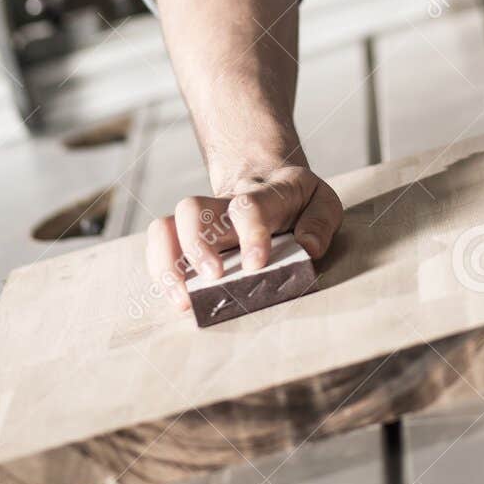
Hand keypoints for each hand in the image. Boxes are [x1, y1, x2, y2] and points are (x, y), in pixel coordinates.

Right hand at [146, 163, 342, 312]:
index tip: (255, 265)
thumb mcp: (323, 202)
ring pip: (165, 228)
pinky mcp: (187, 240)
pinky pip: (160, 248)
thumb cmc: (298, 202)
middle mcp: (224, 206)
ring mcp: (202, 223)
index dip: (251, 234)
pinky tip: (178, 300)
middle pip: (192, 209)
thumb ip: (320, 221)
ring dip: (167, 265)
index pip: (250, 206)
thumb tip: (307, 247)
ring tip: (184, 300)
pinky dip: (161, 274)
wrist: (266, 182)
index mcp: (264, 195)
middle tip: (214, 279)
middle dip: (197, 246)